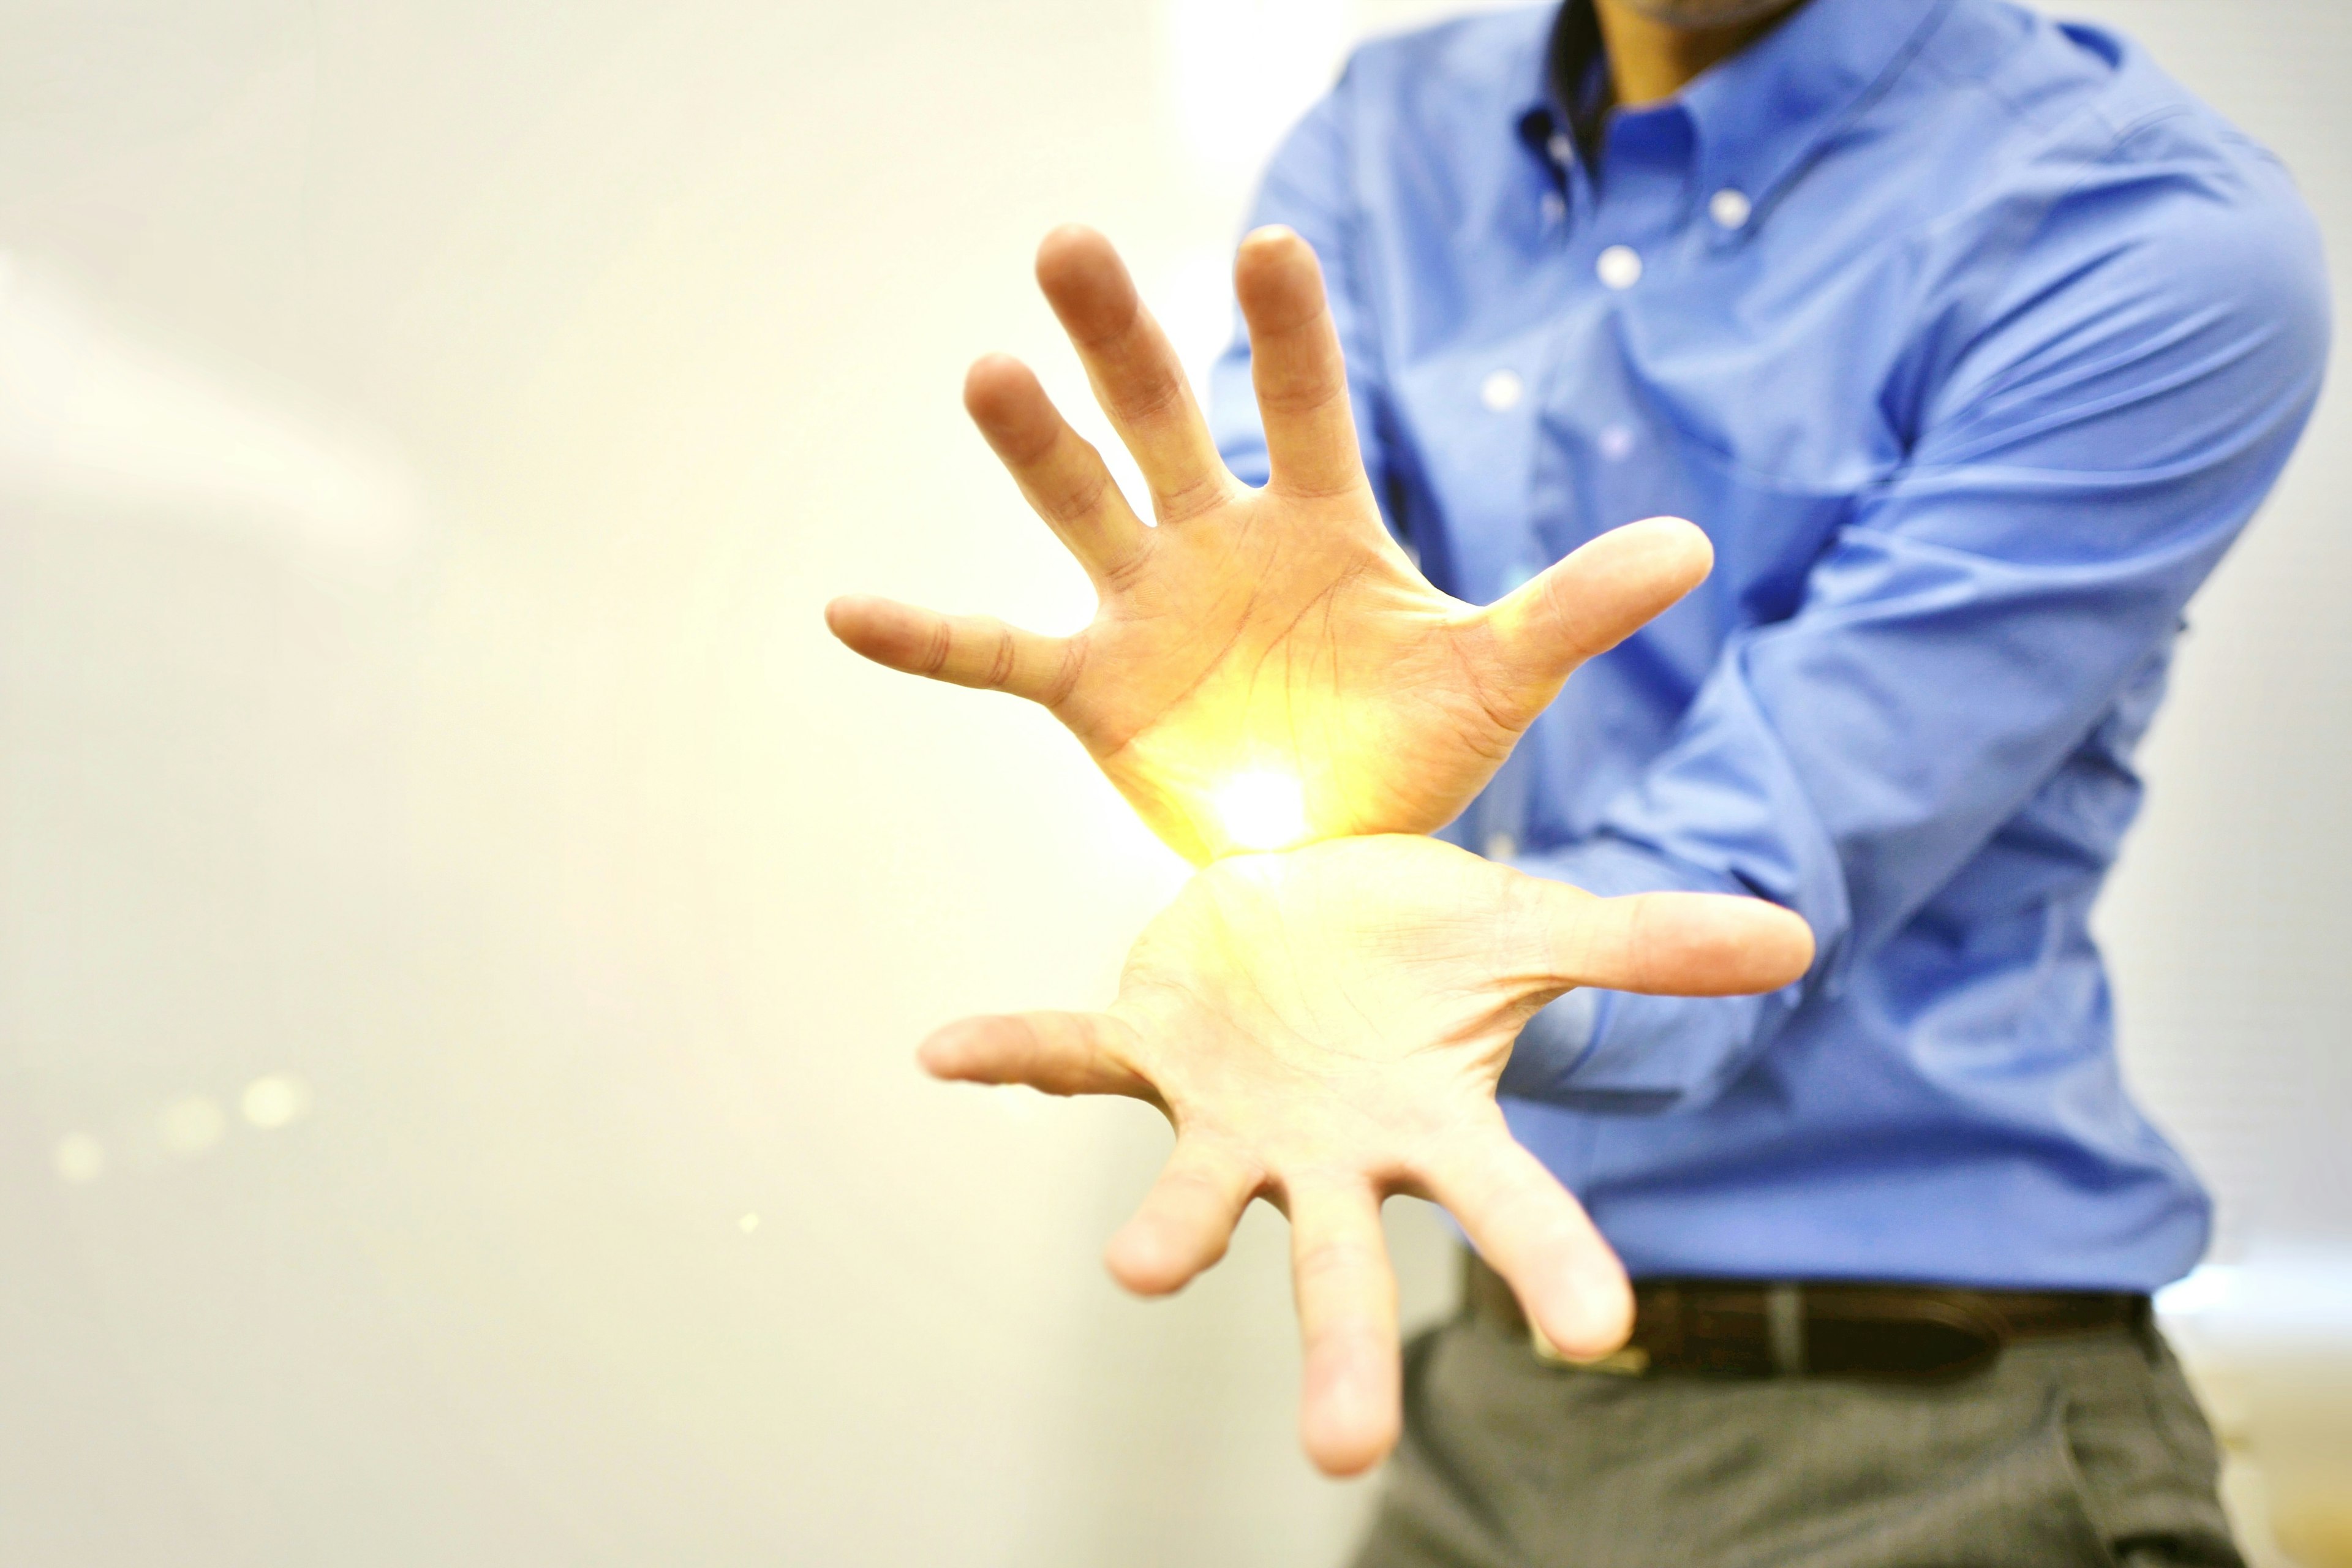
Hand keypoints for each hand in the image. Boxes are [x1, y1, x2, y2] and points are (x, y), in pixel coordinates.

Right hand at [827, 225, 1710, 862]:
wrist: (1339, 849)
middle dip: (1122, 337)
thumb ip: (1571, 610)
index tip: (1269, 244)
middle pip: (1163, 418)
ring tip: (991, 372)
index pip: (1303, 401)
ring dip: (1034, 445)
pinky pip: (994, 655)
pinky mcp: (1091, 687)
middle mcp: (1217, 537)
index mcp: (1318, 519)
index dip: (1288, 329)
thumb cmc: (1414, 748)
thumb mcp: (1495, 679)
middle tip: (1069, 243)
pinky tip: (845, 610)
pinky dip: (926, 637)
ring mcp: (1144, 606)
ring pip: (1079, 504)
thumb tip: (1692, 546)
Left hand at [917, 834, 1813, 1474]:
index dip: (1549, 1264)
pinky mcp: (1150, 1049)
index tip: (1603, 1336)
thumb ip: (1646, 945)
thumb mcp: (1533, 933)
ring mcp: (1231, 1114)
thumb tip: (1793, 935)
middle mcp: (1330, 1151)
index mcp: (1431, 1124)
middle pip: (1344, 1265)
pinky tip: (945, 1051)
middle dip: (1344, 1352)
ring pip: (1199, 1192)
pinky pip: (1076, 1057)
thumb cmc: (1430, 946)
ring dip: (1171, 1232)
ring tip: (1143, 1269)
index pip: (1509, 1203)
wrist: (1325, 904)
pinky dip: (1017, 1052)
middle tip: (1340, 1456)